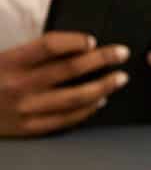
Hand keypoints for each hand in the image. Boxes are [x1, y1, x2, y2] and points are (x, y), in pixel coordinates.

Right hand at [0, 33, 129, 136]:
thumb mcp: (2, 59)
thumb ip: (32, 54)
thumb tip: (75, 47)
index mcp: (9, 62)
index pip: (49, 45)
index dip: (75, 41)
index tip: (92, 40)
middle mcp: (17, 85)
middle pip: (69, 70)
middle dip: (101, 60)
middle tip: (121, 53)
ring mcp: (23, 110)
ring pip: (73, 98)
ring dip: (102, 87)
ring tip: (119, 78)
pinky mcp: (27, 129)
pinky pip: (64, 120)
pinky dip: (86, 110)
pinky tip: (99, 101)